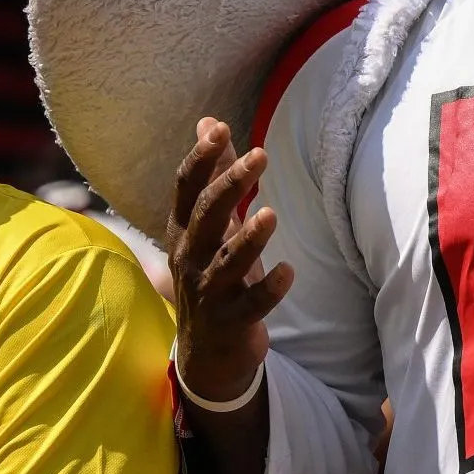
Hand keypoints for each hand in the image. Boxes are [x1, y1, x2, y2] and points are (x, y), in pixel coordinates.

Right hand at [167, 117, 292, 406]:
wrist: (206, 352)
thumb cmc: (212, 274)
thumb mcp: (210, 226)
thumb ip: (213, 174)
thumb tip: (209, 121)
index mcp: (184, 231)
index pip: (186, 188)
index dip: (201, 158)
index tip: (220, 129)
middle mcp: (190, 258)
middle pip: (206, 216)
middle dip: (230, 184)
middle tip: (261, 156)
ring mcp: (208, 292)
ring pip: (227, 261)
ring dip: (249, 238)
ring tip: (271, 213)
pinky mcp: (231, 322)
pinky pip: (251, 305)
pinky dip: (270, 289)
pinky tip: (289, 271)